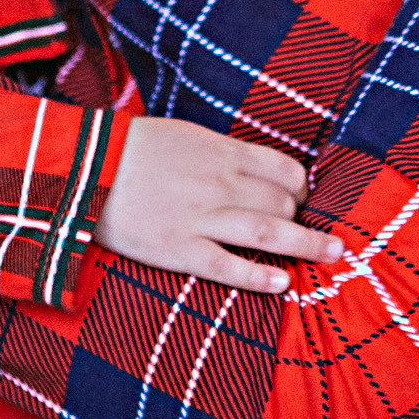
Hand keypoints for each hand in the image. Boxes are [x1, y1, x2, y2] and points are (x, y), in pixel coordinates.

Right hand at [100, 120, 341, 296]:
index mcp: (222, 153)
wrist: (84, 169)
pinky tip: (282, 282)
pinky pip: (228, 266)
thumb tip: (256, 169)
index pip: (283, 170)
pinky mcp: (179, 250)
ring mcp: (201, 219)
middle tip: (312, 231)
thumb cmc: (133, 149)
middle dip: (302, 217)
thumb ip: (223, 153)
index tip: (304, 198)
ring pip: (268, 232)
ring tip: (334, 255)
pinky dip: (259, 275)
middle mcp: (220, 185)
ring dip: (307, 244)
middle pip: (281, 203)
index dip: (301, 187)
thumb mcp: (185, 136)